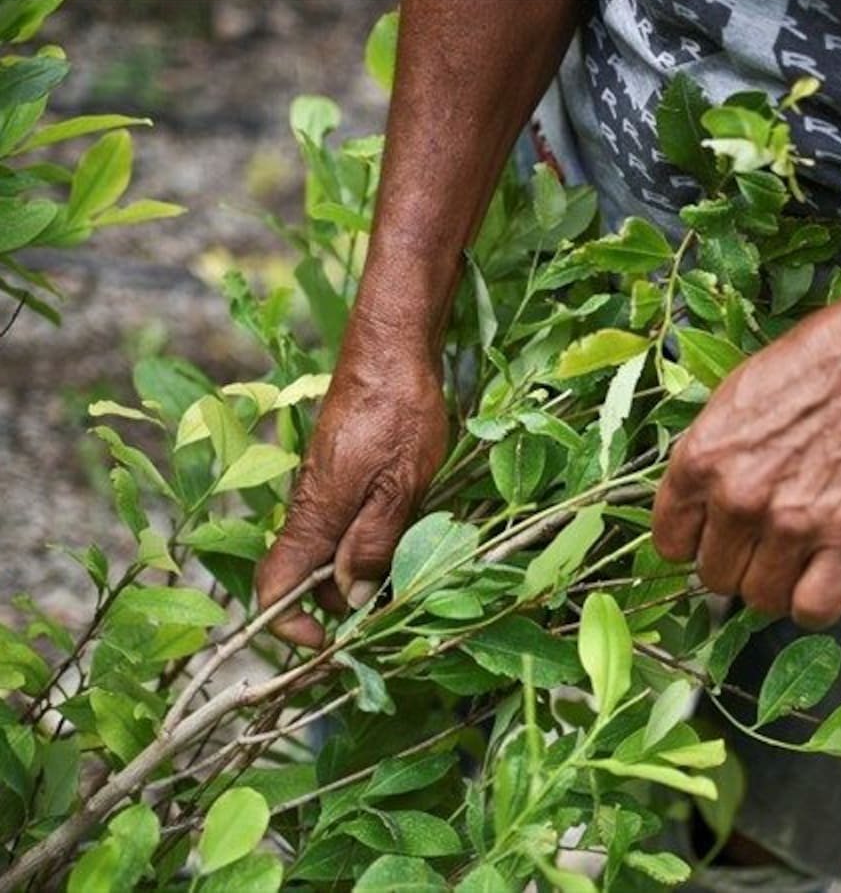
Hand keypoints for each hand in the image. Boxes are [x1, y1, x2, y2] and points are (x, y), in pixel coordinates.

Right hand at [255, 312, 447, 647]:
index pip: (274, 587)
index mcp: (315, 515)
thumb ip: (374, 542)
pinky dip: (368, 543)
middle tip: (393, 611)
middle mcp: (308, 507)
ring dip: (360, 574)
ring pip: (329, 553)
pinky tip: (406, 534)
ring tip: (410, 572)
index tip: (329, 644)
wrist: (392, 351)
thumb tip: (350, 599)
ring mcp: (323, 491)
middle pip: (306, 579)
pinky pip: (344, 525)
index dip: (290, 626)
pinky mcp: (340, 476)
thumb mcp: (402, 485)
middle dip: (339, 607)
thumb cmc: (400, 412)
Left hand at [652, 282, 840, 627]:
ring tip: (798, 557)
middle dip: (737, 564)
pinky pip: (813, 609)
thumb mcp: (732, 399)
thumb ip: (708, 458)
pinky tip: (825, 578)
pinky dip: (817, 604)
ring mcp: (790, 525)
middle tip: (766, 541)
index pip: (669, 543)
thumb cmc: (811, 366)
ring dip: (776, 585)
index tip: (715, 536)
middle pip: (714, 577)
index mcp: (699, 461)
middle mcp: (736, 500)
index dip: (694, 543)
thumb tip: (699, 505)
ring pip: (760, 600)